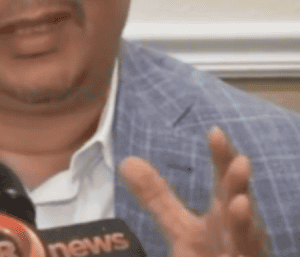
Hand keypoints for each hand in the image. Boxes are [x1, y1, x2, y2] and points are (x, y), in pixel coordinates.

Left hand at [120, 127, 265, 256]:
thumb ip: (158, 197)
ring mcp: (243, 255)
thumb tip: (127, 162)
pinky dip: (238, 255)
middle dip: (239, 185)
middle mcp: (238, 234)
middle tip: (240, 161)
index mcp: (223, 215)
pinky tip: (230, 250)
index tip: (215, 131)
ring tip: (240, 203)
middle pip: (240, 204)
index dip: (222, 158)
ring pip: (248, 240)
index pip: (224, 181)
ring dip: (244, 223)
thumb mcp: (180, 228)